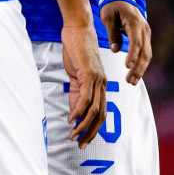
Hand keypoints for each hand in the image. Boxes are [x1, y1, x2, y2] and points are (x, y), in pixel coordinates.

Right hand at [60, 22, 107, 146]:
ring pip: (94, 110)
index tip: (83, 140)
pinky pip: (85, 97)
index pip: (100, 113)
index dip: (92, 128)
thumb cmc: (76, 50)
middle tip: (80, 144)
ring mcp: (97, 80)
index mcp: (100, 85)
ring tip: (73, 135)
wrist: (77, 30)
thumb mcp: (76, 73)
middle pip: (100, 116)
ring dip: (83, 125)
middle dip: (90, 133)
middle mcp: (103, 85)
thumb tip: (75, 110)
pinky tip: (71, 118)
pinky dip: (78, 110)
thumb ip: (76, 91)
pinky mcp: (89, 74)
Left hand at [101, 0, 151, 84]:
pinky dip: (141, 63)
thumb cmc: (113, 6)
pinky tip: (136, 73)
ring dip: (141, 68)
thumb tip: (116, 50)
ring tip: (132, 81)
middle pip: (145, 52)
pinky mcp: (145, 37)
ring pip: (147, 54)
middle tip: (129, 80)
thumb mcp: (108, 17)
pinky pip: (146, 52)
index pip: (136, 42)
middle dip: (138, 68)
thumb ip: (112, 33)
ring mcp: (147, 33)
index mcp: (134, 23)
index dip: (133, 55)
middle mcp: (144, 29)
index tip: (128, 66)